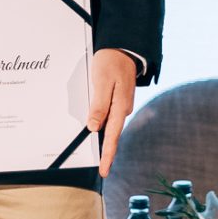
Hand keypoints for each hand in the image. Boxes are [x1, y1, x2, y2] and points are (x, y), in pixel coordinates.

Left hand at [85, 48, 139, 177]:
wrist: (123, 47)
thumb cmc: (112, 62)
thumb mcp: (102, 82)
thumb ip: (99, 105)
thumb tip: (94, 127)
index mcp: (120, 106)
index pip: (112, 136)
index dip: (108, 155)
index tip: (104, 171)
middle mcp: (123, 109)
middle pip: (112, 135)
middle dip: (107, 152)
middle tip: (102, 169)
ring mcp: (121, 105)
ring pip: (110, 126)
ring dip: (104, 140)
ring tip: (101, 155)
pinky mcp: (117, 100)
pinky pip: (109, 117)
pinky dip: (103, 125)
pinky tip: (97, 131)